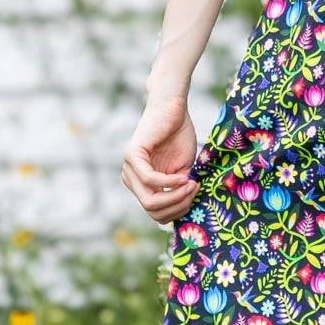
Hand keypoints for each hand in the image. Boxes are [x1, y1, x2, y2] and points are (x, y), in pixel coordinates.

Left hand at [121, 100, 199, 222]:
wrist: (173, 110)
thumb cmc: (179, 138)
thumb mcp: (182, 172)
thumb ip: (179, 192)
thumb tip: (183, 215)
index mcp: (142, 186)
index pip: (156, 214)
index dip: (178, 210)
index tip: (195, 195)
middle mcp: (131, 180)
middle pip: (152, 211)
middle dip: (178, 205)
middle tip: (194, 190)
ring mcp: (128, 169)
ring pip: (150, 201)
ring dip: (175, 195)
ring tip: (191, 183)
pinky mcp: (131, 156)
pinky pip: (149, 180)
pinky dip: (169, 182)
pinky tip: (183, 176)